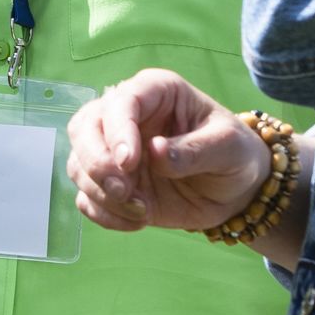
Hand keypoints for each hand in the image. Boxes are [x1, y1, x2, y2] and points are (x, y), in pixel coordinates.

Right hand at [69, 69, 265, 234]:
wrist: (235, 191)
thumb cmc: (235, 155)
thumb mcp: (228, 148)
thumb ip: (195, 150)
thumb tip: (156, 152)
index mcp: (156, 93)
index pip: (122, 101)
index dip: (118, 130)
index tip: (129, 163)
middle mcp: (127, 117)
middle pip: (84, 128)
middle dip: (97, 163)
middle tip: (125, 192)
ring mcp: (114, 151)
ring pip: (79, 164)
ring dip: (101, 193)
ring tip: (142, 211)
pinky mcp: (111, 184)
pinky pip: (86, 197)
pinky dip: (104, 213)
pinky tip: (137, 221)